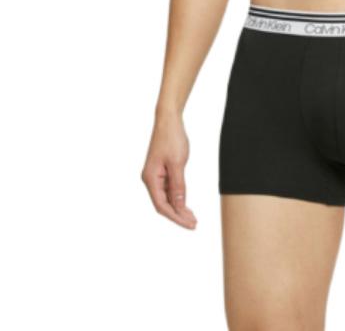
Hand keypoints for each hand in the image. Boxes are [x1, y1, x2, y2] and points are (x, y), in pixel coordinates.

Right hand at [141, 112, 197, 228]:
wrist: (169, 120)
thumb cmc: (172, 138)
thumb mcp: (177, 163)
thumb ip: (178, 186)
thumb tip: (178, 206)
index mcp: (150, 178)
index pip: (162, 206)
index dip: (175, 217)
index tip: (189, 224)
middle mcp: (150, 179)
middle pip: (163, 204)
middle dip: (178, 215)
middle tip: (194, 224)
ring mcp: (155, 175)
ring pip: (166, 198)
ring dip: (179, 208)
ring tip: (193, 218)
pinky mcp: (161, 171)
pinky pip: (169, 189)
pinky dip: (178, 197)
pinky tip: (186, 204)